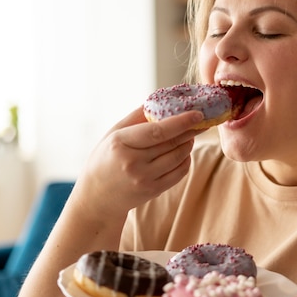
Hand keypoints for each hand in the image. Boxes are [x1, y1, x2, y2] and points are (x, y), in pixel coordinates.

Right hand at [72, 106, 203, 219]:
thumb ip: (136, 117)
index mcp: (121, 143)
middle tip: (200, 121)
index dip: (181, 122)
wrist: (97, 196)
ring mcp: (144, 179)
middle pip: (171, 143)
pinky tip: (183, 153)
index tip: (197, 114)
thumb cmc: (105, 158)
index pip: (157, 131)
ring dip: (188, 144)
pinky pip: (179, 173)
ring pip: (178, 158)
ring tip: (189, 136)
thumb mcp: (113, 134)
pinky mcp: (153, 191)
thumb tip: (161, 100)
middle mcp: (133, 163)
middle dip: (190, 131)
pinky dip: (185, 160)